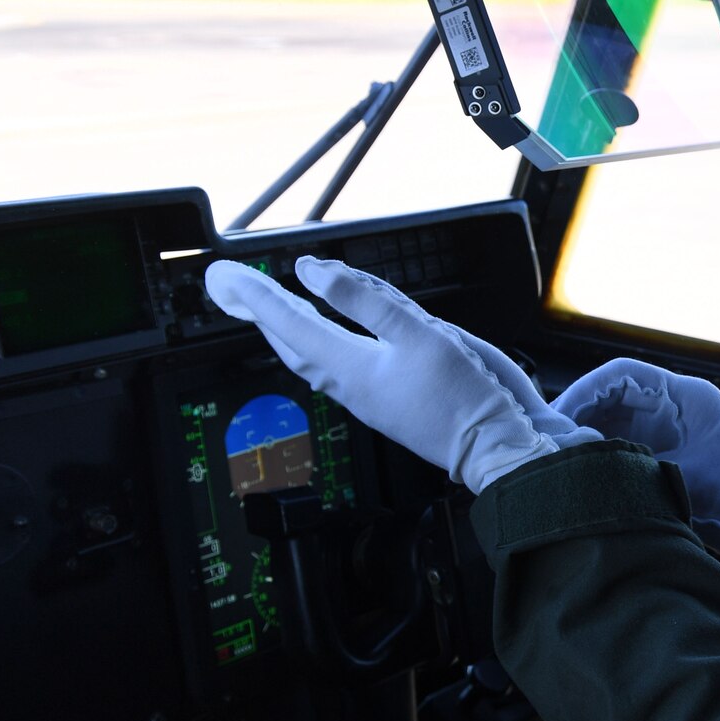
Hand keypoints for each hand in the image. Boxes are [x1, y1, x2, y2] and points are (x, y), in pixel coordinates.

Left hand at [205, 256, 597, 494]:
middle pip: (289, 342)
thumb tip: (313, 274)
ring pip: (309, 356)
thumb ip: (366, 300)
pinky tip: (322, 337)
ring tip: (269, 307)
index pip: (288, 321)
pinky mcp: (382, 401)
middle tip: (234, 288)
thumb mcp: (419, 332)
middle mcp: (348, 383)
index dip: (256, 295)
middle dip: (261, 313)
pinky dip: (315, 342)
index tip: (226, 277)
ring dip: (285, 328)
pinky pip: (333, 365)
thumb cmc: (464, 396)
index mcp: (349, 365)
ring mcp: (364, 396)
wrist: (493, 446)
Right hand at [551, 359, 719, 586]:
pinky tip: (585, 484)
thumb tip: (590, 470)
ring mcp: (669, 437)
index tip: (558, 417)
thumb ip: (641, 471)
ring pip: (611, 427)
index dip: (584, 391)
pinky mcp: (666, 464)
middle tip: (548, 448)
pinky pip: (622, 454)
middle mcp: (674, 411)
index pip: (621, 375)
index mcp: (686, 398)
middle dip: (576, 419)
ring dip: (586, 443)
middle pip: (608, 400)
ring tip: (562, 468)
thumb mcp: (697, 482)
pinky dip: (601, 464)